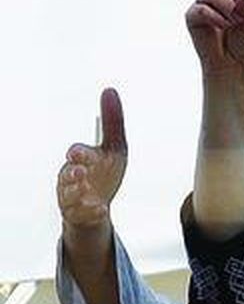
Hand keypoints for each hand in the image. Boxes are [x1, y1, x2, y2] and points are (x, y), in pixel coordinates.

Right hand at [57, 89, 126, 229]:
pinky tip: (101, 209)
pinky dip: (91, 211)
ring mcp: (73, 196)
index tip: (79, 153)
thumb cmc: (105, 170)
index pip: (77, 154)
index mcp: (82, 160)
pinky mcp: (78, 213)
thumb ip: (113, 122)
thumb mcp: (115, 147)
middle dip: (71, 173)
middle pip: (68, 174)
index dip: (78, 153)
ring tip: (86, 190)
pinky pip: (82, 214)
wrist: (98, 203)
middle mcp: (72, 177)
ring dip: (77, 192)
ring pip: (69, 195)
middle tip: (78, 171)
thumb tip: (109, 89)